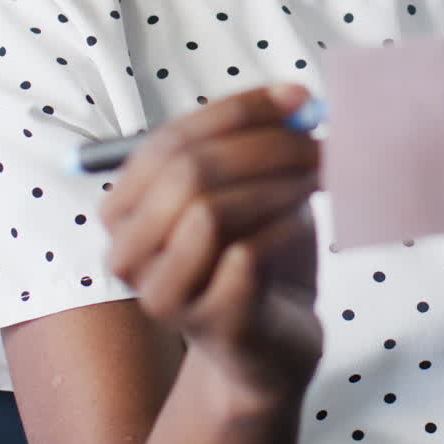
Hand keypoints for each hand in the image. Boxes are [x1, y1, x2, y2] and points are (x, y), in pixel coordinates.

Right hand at [100, 84, 321, 394]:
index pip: (170, 139)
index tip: (300, 98)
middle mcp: (127, 251)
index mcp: (125, 207)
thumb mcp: (245, 189)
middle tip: (318, 144)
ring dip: (274, 187)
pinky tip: (302, 226)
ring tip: (314, 183)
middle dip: (264, 147)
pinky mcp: (206, 323)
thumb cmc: (254, 255)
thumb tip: (296, 100)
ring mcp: (161, 292)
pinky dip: (282, 230)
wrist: (271, 346)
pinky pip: (244, 256)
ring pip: (206, 211)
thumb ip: (254, 142)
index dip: (239, 111)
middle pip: (187, 172)